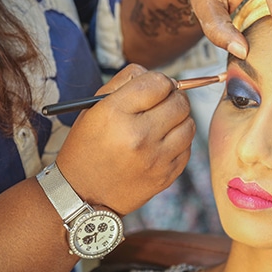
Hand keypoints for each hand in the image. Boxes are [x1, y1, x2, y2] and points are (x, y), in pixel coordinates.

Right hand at [56, 64, 194, 214]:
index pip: (158, 82)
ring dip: (179, 119)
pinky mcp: (166, 175)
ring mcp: (155, 158)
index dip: (160, 81)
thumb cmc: (88, 146)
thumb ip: (125, 82)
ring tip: (162, 124)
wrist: (82, 194)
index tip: (156, 87)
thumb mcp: (94, 108)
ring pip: (189, 124)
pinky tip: (162, 143)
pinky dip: (179, 141)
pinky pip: (188, 147)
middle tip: (162, 103)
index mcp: (116, 114)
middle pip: (179, 101)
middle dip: (173, 97)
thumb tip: (160, 77)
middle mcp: (138, 136)